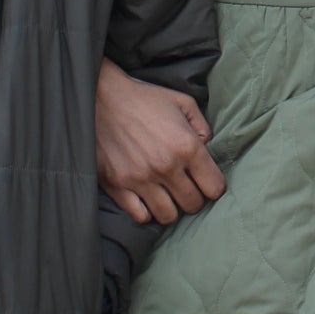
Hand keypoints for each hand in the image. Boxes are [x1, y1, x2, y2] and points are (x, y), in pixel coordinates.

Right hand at [95, 58, 224, 225]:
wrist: (99, 97)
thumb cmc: (143, 98)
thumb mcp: (183, 101)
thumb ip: (203, 127)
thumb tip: (207, 148)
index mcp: (186, 146)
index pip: (215, 188)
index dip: (213, 186)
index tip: (205, 181)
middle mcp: (166, 166)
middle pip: (193, 205)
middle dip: (193, 197)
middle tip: (185, 187)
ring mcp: (140, 179)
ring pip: (168, 216)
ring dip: (171, 207)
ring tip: (166, 194)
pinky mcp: (117, 185)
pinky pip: (140, 216)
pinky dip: (146, 211)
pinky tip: (146, 197)